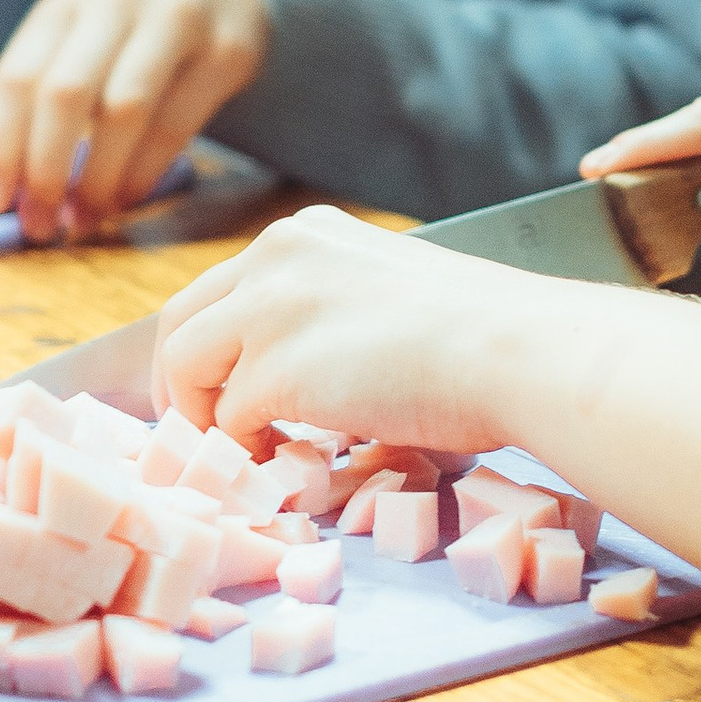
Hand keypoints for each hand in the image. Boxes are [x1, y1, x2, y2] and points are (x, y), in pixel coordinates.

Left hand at [0, 0, 270, 243]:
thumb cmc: (129, 40)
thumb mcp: (77, 50)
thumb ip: (42, 105)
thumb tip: (9, 192)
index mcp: (61, 9)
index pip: (16, 78)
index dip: (0, 147)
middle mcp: (114, 5)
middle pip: (66, 93)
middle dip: (46, 169)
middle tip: (40, 225)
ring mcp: (175, 22)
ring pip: (124, 109)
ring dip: (98, 178)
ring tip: (84, 220)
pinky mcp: (226, 51)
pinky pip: (177, 123)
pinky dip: (144, 173)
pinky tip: (126, 200)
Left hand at [154, 206, 548, 451]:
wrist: (517, 352)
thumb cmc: (483, 333)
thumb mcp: (388, 292)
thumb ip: (334, 312)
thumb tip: (312, 369)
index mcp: (306, 234)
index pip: (226, 287)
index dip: (217, 345)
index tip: (224, 386)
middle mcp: (275, 256)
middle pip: (183, 321)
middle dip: (183, 381)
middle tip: (201, 428)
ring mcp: (268, 311)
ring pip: (186, 368)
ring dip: (204, 417)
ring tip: (242, 452)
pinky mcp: (274, 371)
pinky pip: (227, 423)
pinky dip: (244, 452)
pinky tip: (279, 467)